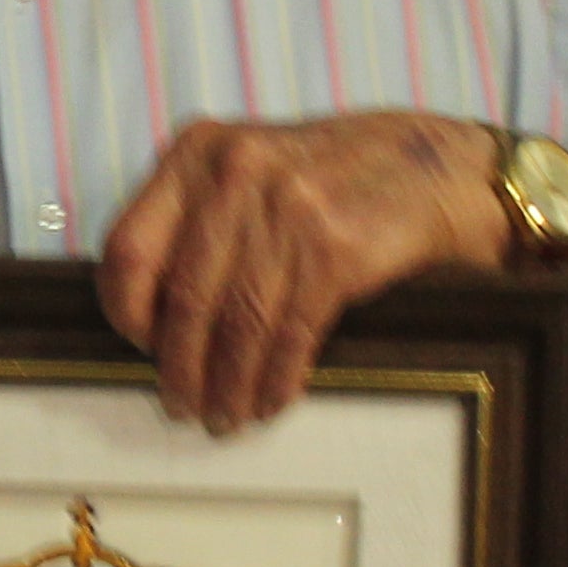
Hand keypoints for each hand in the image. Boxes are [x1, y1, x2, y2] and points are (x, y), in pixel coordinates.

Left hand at [96, 112, 513, 434]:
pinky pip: (289, 333)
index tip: (142, 350)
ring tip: (226, 416)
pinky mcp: (337, 247)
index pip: (128, 247)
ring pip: (236, 323)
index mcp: (198, 149)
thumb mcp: (253, 167)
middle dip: (180, 368)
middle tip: (183, 406)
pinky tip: (272, 400)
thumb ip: (199, 216)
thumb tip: (150, 313)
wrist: (439, 167)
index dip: (128, 313)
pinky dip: (275, 378)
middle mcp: (236, 171)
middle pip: (184, 297)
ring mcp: (289, 207)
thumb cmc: (334, 176)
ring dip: (228, 385)